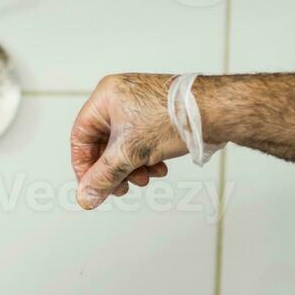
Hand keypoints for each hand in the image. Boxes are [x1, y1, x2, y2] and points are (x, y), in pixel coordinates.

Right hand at [70, 74, 183, 209]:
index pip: (80, 137)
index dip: (84, 166)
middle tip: (121, 188)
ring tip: (145, 178)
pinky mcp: (155, 116)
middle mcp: (119, 98)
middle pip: (103, 144)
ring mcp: (138, 106)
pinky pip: (140, 142)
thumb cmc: (172, 118)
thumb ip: (104, 177)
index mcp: (105, 97)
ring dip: (131, 168)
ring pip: (123, 147)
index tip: (91, 187)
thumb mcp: (130, 153)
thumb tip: (85, 197)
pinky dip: (145, 159)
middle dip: (113, 170)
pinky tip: (158, 168)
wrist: (213, 111)